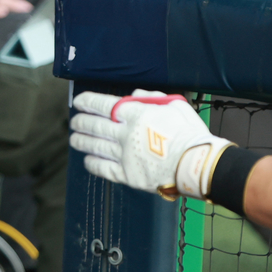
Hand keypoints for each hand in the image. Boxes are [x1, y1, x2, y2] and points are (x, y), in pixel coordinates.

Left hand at [70, 89, 230, 199]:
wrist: (197, 164)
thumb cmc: (190, 134)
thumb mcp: (175, 105)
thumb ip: (152, 98)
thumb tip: (134, 96)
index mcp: (135, 114)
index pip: (103, 104)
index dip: (88, 102)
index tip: (79, 102)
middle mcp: (125, 133)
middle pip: (95, 125)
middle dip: (81, 122)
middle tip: (74, 121)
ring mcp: (125, 155)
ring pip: (96, 146)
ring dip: (82, 141)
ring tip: (74, 139)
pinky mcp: (128, 175)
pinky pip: (104, 169)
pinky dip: (93, 163)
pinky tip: (87, 160)